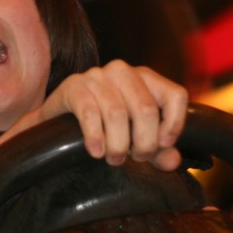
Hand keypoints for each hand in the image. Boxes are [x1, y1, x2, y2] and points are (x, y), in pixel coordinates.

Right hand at [0, 60, 187, 170]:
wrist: (56, 123)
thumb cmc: (103, 127)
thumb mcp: (135, 137)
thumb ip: (158, 148)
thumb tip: (173, 161)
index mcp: (145, 78)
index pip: (175, 95)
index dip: (174, 124)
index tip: (163, 146)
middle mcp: (123, 71)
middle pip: (146, 110)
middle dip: (143, 143)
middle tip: (134, 159)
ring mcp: (97, 76)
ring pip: (118, 114)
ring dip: (118, 145)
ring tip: (114, 159)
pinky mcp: (73, 86)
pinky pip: (90, 113)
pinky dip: (96, 138)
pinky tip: (96, 152)